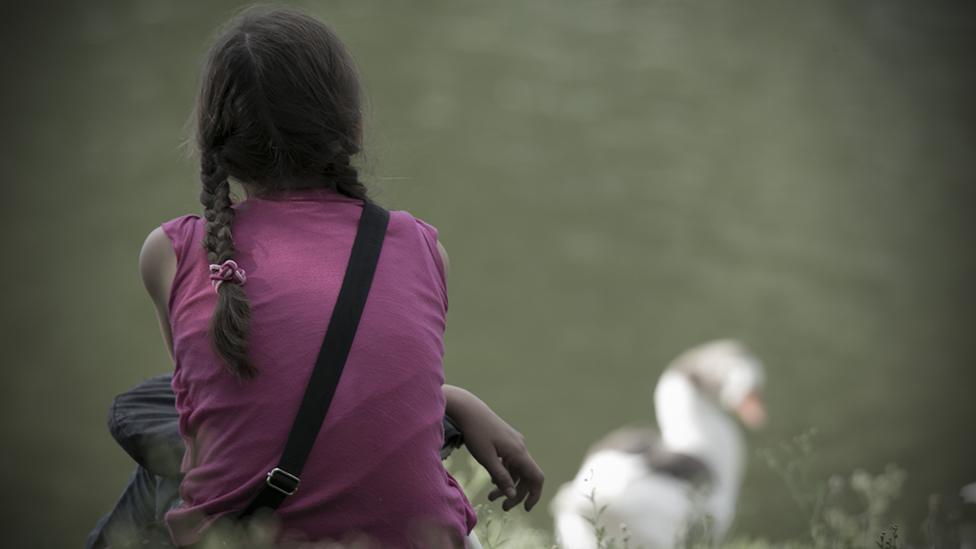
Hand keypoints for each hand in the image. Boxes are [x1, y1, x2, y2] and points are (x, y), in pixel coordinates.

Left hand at [444, 385, 544, 511]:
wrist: (468, 409)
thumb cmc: (475, 433)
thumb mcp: (486, 459)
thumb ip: (501, 477)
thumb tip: (512, 495)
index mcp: (518, 452)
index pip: (536, 478)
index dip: (534, 495)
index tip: (525, 509)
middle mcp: (520, 447)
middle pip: (526, 477)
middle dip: (516, 494)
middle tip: (502, 506)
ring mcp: (514, 443)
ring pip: (517, 470)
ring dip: (507, 485)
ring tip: (491, 497)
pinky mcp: (507, 441)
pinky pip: (512, 462)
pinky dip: (505, 473)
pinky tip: (492, 479)